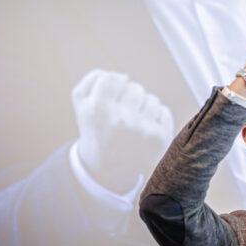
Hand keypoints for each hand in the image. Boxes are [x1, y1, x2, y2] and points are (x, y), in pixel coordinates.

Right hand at [71, 69, 173, 192]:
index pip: (113, 78)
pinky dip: (155, 118)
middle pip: (135, 88)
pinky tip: (143, 131)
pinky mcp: (160, 139)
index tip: (111, 95)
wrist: (107, 168)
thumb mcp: (82, 103)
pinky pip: (163, 111)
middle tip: (120, 115)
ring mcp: (143, 130)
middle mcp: (122, 120)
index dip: (114, 84)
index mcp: (99, 109)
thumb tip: (122, 76)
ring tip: (132, 123)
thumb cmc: (96, 128)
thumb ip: (94, 79)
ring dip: (143, 108)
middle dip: (129, 97)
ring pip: (151, 99)